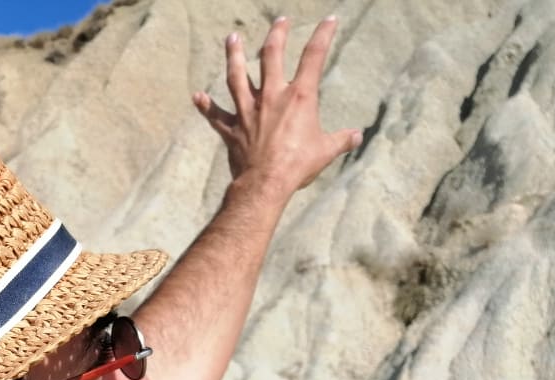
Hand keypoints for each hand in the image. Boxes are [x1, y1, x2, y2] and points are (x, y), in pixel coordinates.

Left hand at [192, 16, 361, 200]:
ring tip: (232, 38)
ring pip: (237, 76)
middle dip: (276, 35)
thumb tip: (357, 136)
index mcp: (299, 97)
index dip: (323, 35)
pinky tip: (197, 97)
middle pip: (272, 55)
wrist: (266, 184)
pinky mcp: (231, 129)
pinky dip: (206, 106)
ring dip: (234, 56)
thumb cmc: (298, 166)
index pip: (314, 57)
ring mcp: (248, 111)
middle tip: (280, 21)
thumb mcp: (326, 151)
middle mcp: (271, 97)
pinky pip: (215, 116)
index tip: (329, 20)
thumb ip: (341, 140)